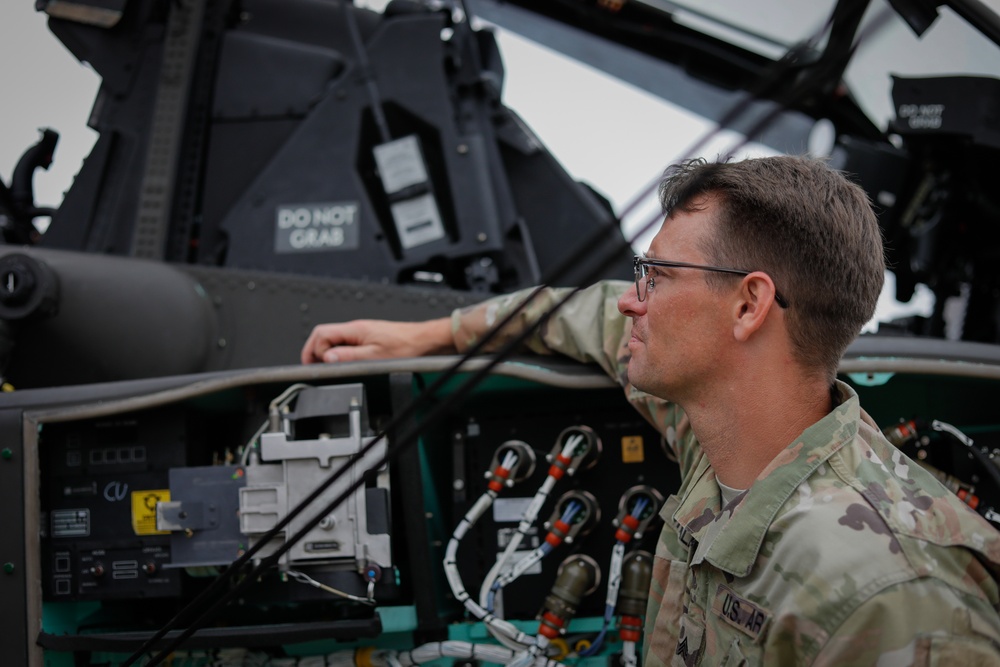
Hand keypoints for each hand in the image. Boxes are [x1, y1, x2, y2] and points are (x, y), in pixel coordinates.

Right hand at [300, 318, 455, 363]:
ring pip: (335, 341)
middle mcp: (355, 329)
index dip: (313, 349)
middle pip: (324, 336)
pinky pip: (346, 345)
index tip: (314, 365)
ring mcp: (361, 334)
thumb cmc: (405, 346)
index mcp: (354, 330)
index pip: (321, 333)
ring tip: (329, 368)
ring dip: (328, 354)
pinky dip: (340, 354)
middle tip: (315, 367)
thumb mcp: (375, 357)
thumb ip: (348, 357)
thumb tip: (327, 358)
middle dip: (315, 351)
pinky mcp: (368, 339)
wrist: (424, 341)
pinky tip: (344, 364)